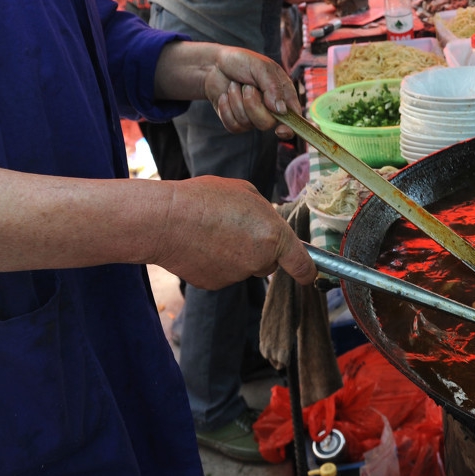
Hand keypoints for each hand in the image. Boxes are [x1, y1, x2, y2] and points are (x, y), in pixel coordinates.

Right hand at [154, 177, 315, 288]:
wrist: (167, 220)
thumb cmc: (205, 199)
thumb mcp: (245, 191)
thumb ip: (263, 212)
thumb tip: (264, 223)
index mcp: (274, 236)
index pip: (301, 264)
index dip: (307, 271)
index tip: (308, 274)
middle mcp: (259, 260)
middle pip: (268, 262)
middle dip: (259, 250)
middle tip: (235, 227)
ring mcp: (236, 276)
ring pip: (243, 266)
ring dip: (233, 253)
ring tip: (211, 231)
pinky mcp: (214, 284)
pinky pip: (221, 273)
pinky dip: (214, 262)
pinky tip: (199, 244)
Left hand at [155, 42, 299, 135]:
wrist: (215, 64)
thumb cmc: (242, 62)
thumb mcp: (261, 67)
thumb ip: (273, 87)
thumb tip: (281, 110)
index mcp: (282, 94)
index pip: (293, 118)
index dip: (290, 128)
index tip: (280, 130)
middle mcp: (270, 109)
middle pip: (267, 123)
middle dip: (253, 104)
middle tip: (247, 87)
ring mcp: (253, 117)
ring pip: (247, 123)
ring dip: (236, 101)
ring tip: (234, 85)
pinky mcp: (236, 121)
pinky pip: (233, 126)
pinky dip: (226, 109)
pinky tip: (225, 96)